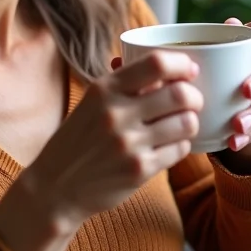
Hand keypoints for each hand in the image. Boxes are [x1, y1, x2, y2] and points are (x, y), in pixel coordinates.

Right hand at [27, 51, 203, 226]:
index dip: (182, 63)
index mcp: (105, 89)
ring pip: (186, 122)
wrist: (56, 187)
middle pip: (180, 93)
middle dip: (194, 95)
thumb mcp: (93, 101)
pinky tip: (170, 144)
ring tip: (182, 123)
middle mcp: (116, 113)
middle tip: (192, 100)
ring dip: (190, 121)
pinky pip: (180, 150)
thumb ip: (126, 84)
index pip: (156, 63)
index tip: (190, 69)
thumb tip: (167, 67)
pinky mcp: (139, 170)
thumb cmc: (80, 139)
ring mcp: (129, 143)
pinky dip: (181, 145)